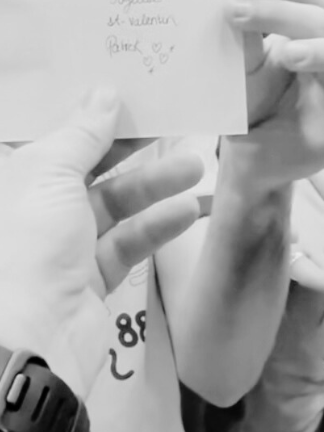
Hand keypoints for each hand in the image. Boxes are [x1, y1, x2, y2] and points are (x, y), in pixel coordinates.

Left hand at [0, 89, 195, 396]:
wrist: (32, 340)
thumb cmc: (26, 245)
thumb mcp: (48, 174)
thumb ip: (82, 132)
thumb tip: (106, 93)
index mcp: (11, 181)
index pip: (50, 138)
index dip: (86, 114)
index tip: (127, 91)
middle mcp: (31, 210)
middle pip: (86, 167)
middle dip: (129, 146)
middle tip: (172, 121)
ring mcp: (60, 247)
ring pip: (113, 204)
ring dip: (155, 184)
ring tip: (196, 165)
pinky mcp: (90, 277)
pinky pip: (128, 241)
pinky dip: (158, 224)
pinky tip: (190, 210)